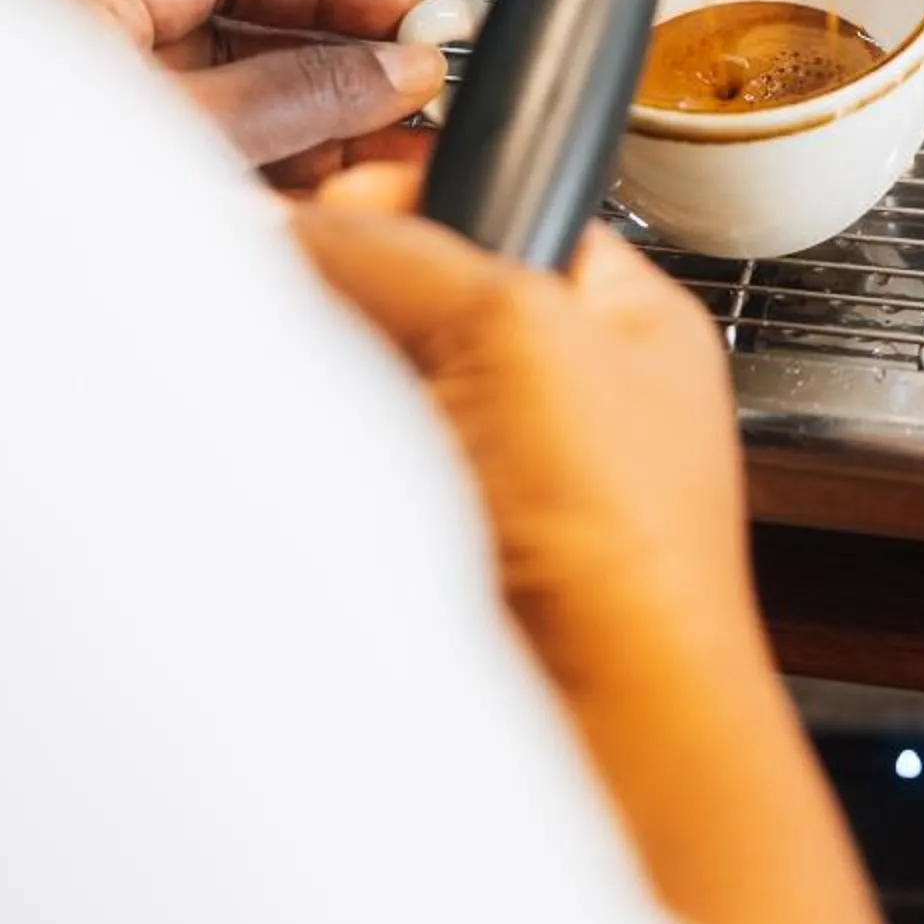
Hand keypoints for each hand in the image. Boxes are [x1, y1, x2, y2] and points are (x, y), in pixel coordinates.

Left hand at [53, 0, 447, 190]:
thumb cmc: (15, 194)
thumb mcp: (191, 125)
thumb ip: (297, 95)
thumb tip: (390, 67)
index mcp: (96, 16)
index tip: (402, 15)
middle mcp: (111, 76)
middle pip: (253, 49)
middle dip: (344, 72)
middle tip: (420, 92)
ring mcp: (128, 148)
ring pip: (252, 124)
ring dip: (331, 139)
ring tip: (403, 156)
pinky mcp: (147, 214)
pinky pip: (238, 185)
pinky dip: (295, 194)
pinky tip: (348, 209)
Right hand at [293, 166, 758, 697]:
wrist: (599, 724)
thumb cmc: (628, 548)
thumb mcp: (516, 332)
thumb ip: (401, 252)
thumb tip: (295, 220)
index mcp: (622, 320)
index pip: (497, 205)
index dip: (409, 200)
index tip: (332, 210)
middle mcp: (563, 392)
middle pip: (414, 295)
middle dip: (354, 296)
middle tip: (309, 303)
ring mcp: (494, 476)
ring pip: (371, 385)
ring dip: (336, 385)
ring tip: (335, 405)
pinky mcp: (433, 546)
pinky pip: (347, 467)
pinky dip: (322, 460)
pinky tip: (325, 468)